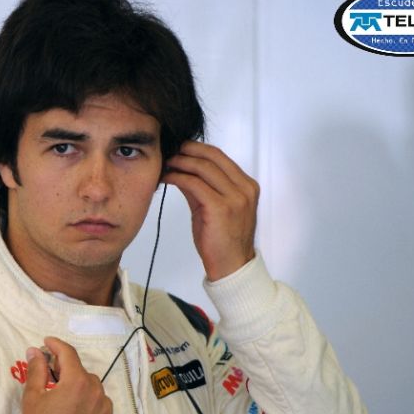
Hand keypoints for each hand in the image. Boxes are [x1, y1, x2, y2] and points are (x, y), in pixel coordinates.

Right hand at [20, 337, 112, 413]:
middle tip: (51, 377)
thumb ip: (37, 369)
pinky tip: (76, 412)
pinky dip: (90, 404)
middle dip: (66, 371)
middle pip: (81, 372)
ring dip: (80, 387)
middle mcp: (96, 391)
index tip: (47, 342)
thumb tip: (35, 351)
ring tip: (64, 399)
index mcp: (77, 381)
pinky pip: (100, 405)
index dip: (56, 345)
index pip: (68, 353)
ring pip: (93, 388)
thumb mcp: (33, 396)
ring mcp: (104, 409)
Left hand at [162, 141, 258, 280]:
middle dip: (188, 150)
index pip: (221, 156)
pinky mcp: (220, 208)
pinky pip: (195, 184)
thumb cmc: (223, 239)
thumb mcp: (215, 207)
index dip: (198, 148)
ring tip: (166, 163)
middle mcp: (245, 189)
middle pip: (213, 157)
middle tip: (170, 150)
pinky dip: (178, 177)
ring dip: (181, 162)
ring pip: (203, 168)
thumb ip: (203, 187)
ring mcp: (235, 198)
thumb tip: (182, 169)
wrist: (232, 266)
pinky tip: (168, 177)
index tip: (181, 147)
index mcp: (247, 185)